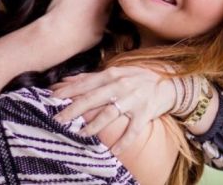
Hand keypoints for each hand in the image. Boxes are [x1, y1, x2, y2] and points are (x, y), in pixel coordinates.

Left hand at [51, 65, 176, 153]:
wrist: (170, 83)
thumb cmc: (139, 78)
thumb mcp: (117, 72)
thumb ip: (93, 77)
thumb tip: (68, 80)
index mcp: (113, 75)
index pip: (86, 84)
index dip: (68, 91)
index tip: (52, 98)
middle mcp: (122, 86)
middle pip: (93, 99)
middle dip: (74, 109)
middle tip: (58, 119)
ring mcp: (134, 100)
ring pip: (110, 114)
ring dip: (94, 126)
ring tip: (80, 134)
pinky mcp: (145, 114)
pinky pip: (133, 130)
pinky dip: (123, 141)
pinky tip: (113, 150)